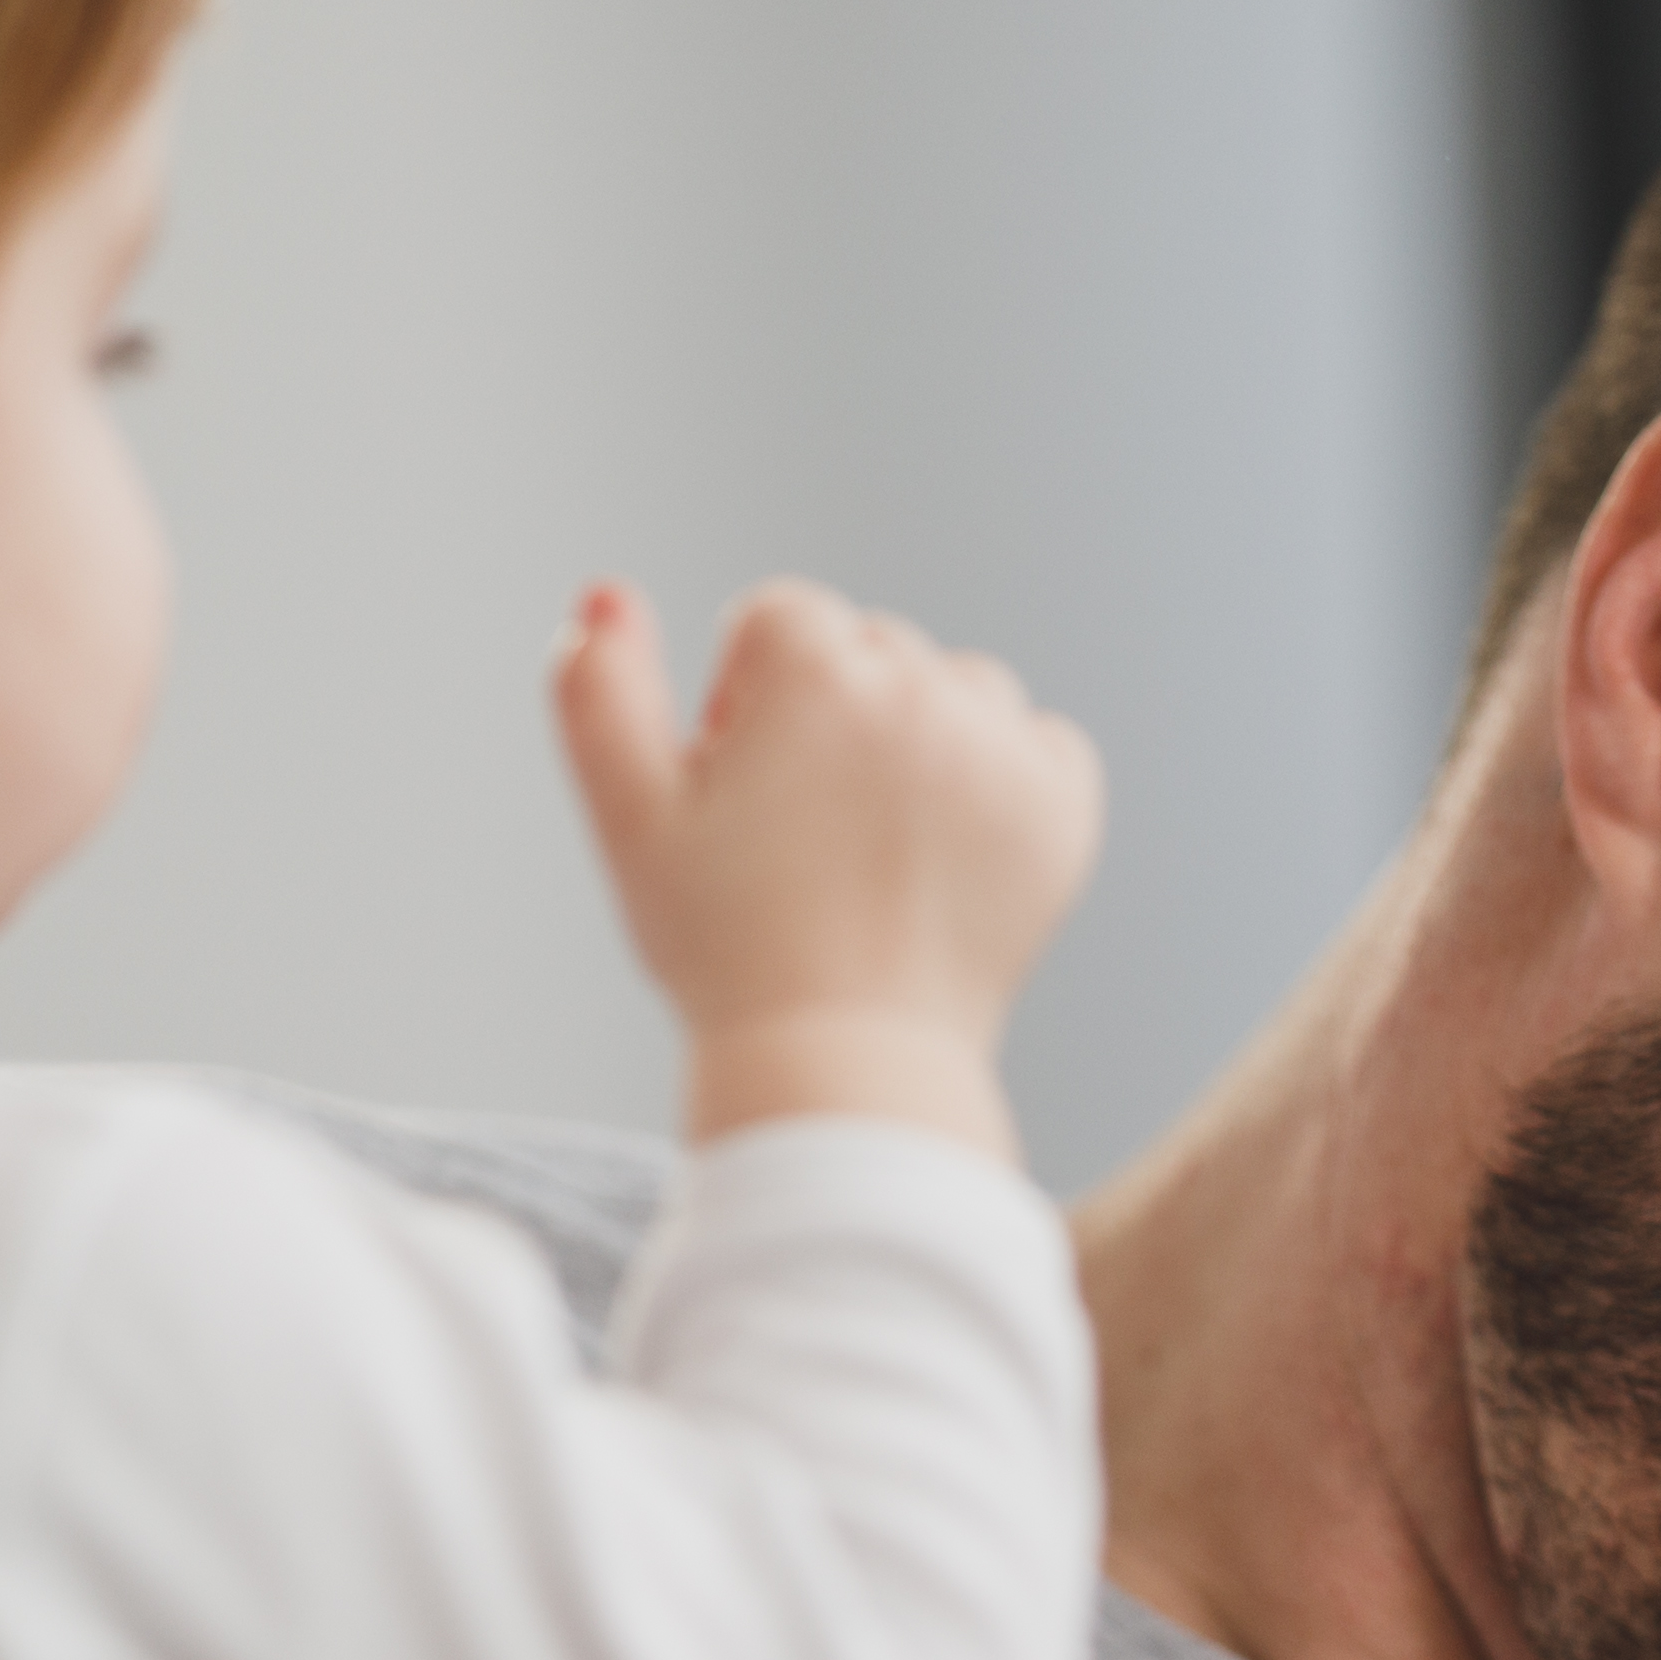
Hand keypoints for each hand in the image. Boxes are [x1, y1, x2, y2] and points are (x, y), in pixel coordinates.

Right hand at [551, 576, 1101, 1154]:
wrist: (844, 1066)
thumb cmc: (726, 952)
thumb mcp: (631, 820)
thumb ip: (598, 692)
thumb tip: (608, 593)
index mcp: (815, 671)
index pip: (777, 622)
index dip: (744, 706)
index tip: (743, 793)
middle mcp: (920, 689)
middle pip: (869, 650)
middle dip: (832, 718)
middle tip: (805, 836)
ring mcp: (1000, 748)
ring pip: (956, 689)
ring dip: (919, 740)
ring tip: (878, 845)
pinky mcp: (1061, 807)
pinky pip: (1040, 744)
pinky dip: (1004, 781)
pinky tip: (949, 853)